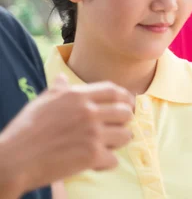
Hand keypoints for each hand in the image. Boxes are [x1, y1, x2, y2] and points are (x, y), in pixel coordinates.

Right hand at [0, 75, 133, 194]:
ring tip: (106, 146)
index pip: (115, 91)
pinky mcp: (92, 155)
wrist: (14, 159)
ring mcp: (93, 133)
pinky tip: (94, 163)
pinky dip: (106, 163)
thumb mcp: (42, 102)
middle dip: (124, 122)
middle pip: (126, 112)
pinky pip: (114, 159)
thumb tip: (62, 78)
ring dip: (118, 142)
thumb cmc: (26, 130)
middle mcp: (89, 111)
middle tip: (116, 129)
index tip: (128, 105)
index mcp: (78, 95)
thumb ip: (58, 90)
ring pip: (125, 135)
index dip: (126, 98)